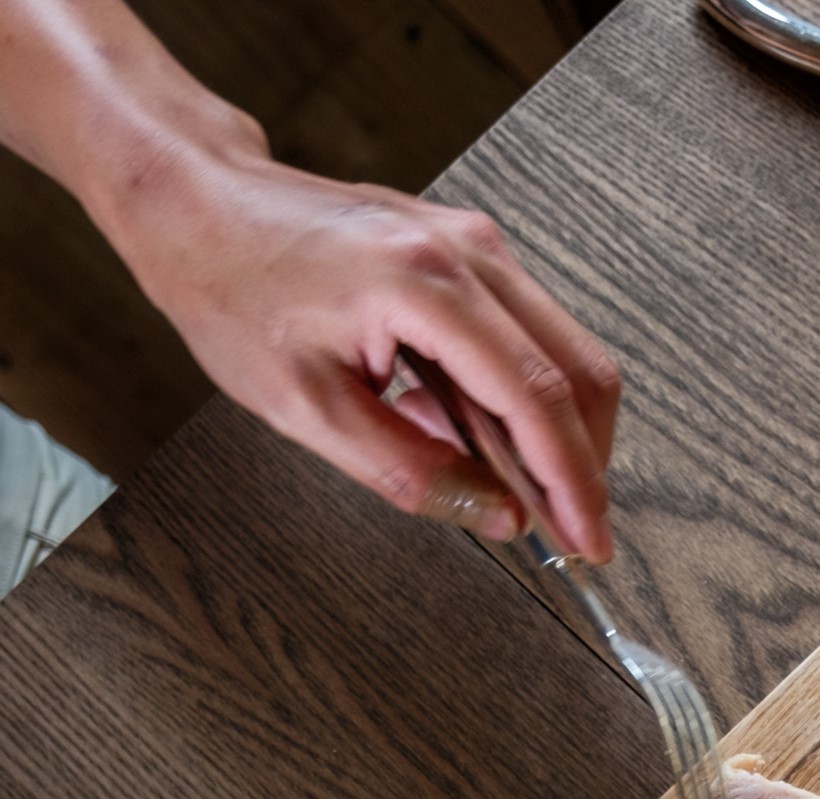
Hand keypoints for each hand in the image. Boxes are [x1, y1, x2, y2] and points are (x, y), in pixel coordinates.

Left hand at [103, 133, 620, 559]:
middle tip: (566, 528)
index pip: (537, 398)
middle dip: (583, 463)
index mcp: (423, 285)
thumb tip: (499, 515)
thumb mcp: (308, 408)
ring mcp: (475, 245)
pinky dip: (524, 398)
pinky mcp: (471, 251)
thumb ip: (412, 470)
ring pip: (567, 355)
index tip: (590, 541)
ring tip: (499, 477)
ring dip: (554, 432)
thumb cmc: (231, 288)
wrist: (197, 204)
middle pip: (578, 373)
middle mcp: (466, 253)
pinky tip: (471, 428)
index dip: (574, 483)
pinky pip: (532, 335)